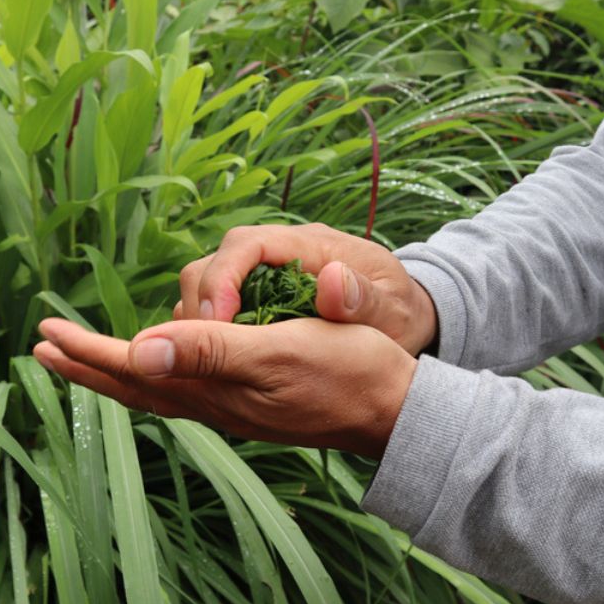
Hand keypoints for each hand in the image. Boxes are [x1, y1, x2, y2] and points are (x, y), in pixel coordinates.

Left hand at [33, 317, 418, 457]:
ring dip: (118, 370)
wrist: (395, 408)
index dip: (89, 353)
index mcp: (214, 389)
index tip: (47, 335)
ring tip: (88, 356)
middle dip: (89, 366)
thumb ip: (209, 350)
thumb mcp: (277, 351)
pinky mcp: (254, 399)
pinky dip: (159, 374)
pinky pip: (187, 388)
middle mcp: (215, 402)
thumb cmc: (345, 372)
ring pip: (159, 388)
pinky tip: (162, 367)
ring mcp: (234, 405)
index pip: (136, 369)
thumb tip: (139, 349)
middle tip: (45, 348)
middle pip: (136, 386)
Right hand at [175, 223, 437, 355]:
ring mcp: (266, 272)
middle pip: (217, 259)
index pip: (247, 244)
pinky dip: (207, 328)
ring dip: (199, 317)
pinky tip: (213, 359)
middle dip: (202, 300)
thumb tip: (331, 278)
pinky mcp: (258, 293)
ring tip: (203, 358)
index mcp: (311, 245)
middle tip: (202, 348)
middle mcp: (280, 250)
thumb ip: (364, 299)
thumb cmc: (399, 315)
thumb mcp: (392, 313)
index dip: (223, 278)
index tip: (218, 322)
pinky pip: (219, 302)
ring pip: (210, 280)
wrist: (404, 318)